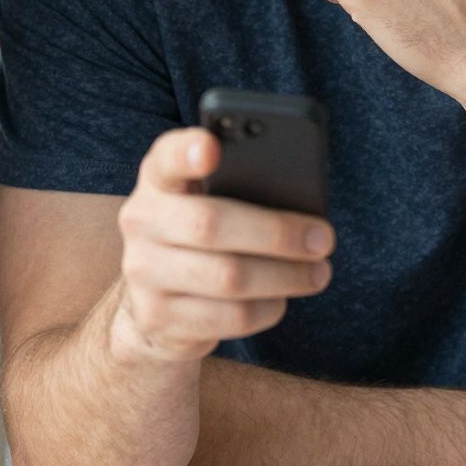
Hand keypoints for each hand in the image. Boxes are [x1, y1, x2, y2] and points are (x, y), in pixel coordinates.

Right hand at [109, 127, 333, 364]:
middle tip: (323, 239)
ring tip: (318, 272)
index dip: (186, 151)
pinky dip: (267, 308)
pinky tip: (281, 298)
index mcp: (158, 180)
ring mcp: (143, 272)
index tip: (210, 147)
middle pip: (210, 225)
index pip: (166, 157)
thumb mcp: (210, 200)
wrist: (153, 298)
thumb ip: (241, 188)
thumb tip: (305, 211)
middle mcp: (142, 222)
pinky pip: (229, 317)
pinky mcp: (157, 318)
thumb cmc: (201, 235)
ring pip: (228, 278)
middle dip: (278, 234)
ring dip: (285, 277)